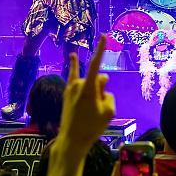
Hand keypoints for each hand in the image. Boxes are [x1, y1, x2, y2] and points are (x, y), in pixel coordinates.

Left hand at [56, 36, 115, 155]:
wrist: (72, 139)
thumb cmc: (92, 127)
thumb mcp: (108, 111)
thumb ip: (107, 93)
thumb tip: (100, 84)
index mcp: (88, 88)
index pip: (96, 64)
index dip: (101, 49)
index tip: (104, 36)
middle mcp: (77, 84)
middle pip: (98, 79)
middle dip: (102, 89)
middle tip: (96, 110)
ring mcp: (71, 87)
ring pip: (90, 83)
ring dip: (94, 92)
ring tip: (89, 111)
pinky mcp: (67, 92)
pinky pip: (74, 76)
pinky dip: (74, 65)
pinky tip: (73, 55)